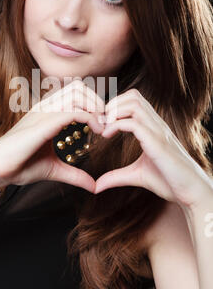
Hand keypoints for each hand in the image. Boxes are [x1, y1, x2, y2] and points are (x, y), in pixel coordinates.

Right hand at [0, 80, 105, 192]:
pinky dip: (91, 118)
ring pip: (77, 92)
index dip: (93, 103)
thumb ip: (74, 174)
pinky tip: (97, 132)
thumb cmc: (19, 166)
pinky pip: (73, 111)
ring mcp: (44, 112)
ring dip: (95, 106)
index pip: (75, 92)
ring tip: (102, 126)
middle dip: (97, 100)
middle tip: (106, 122)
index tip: (104, 124)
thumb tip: (93, 186)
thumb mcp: (54, 169)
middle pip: (78, 86)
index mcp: (47, 113)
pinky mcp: (43, 122)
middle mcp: (46, 107)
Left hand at [95, 89, 212, 209]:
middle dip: (112, 104)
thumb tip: (97, 186)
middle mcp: (157, 125)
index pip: (134, 100)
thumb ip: (116, 177)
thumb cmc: (169, 182)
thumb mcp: (136, 176)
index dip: (114, 106)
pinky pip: (134, 123)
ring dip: (113, 111)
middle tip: (99, 122)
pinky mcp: (158, 143)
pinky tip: (106, 136)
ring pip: (134, 103)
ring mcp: (158, 132)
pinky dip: (116, 125)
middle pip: (133, 95)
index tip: (100, 122)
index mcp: (153, 128)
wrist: (191, 193)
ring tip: (103, 128)